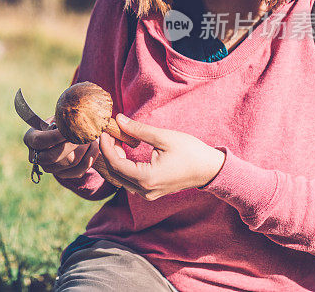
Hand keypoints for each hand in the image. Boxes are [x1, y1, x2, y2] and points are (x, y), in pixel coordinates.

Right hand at [23, 124, 99, 178]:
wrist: (63, 137)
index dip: (55, 136)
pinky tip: (94, 147)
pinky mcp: (62, 175)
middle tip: (84, 134)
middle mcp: (36, 157)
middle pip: (52, 157)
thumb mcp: (56, 118)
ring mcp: (49, 168)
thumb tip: (73, 117)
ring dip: (84, 150)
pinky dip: (89, 159)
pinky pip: (78, 171)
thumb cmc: (59, 123)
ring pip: (68, 163)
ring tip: (92, 138)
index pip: (40, 141)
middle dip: (71, 145)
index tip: (70, 129)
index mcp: (30, 139)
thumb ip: (61, 119)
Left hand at [98, 115, 225, 199]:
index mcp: (147, 178)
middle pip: (114, 172)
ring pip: (120, 177)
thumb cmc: (191, 152)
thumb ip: (138, 129)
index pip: (115, 163)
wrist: (210, 169)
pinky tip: (125, 150)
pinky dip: (123, 165)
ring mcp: (147, 194)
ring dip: (115, 158)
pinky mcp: (150, 192)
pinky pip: (129, 180)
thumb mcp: (164, 137)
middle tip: (110, 132)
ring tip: (117, 138)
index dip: (106, 146)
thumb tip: (118, 119)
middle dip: (109, 151)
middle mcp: (144, 190)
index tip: (104, 131)